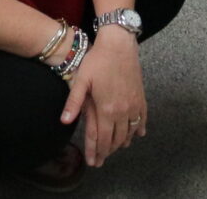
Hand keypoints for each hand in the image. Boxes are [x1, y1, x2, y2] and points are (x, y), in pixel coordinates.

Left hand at [62, 24, 147, 165]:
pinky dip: (138, 130)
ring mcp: (134, 105)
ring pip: (130, 133)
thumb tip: (64, 121)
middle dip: (108, 152)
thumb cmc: (97, 60)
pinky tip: (136, 135)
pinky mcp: (141, 98)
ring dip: (122, 143)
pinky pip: (142, 120)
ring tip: (115, 149)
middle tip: (101, 160)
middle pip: (117, 139)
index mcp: (107, 109)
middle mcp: (122, 111)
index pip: (103, 139)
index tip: (94, 162)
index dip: (98, 152)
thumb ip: (74, 102)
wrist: (119, 44)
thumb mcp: (81, 80)